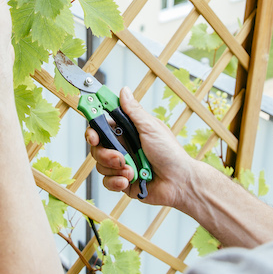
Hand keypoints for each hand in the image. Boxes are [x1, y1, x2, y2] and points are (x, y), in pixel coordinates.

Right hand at [87, 87, 194, 208]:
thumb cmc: (170, 153)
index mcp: (128, 131)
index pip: (102, 127)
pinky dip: (116, 182)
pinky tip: (129, 180)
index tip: (93, 136)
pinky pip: (107, 182)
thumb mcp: (151, 127)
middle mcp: (122, 147)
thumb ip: (133, 111)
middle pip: (97, 147)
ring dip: (114, 169)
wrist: (179, 181)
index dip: (93, 130)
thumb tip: (124, 91)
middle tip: (119, 157)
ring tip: (132, 171)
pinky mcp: (122, 181)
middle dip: (105, 154)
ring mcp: (121, 165)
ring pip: (100, 165)